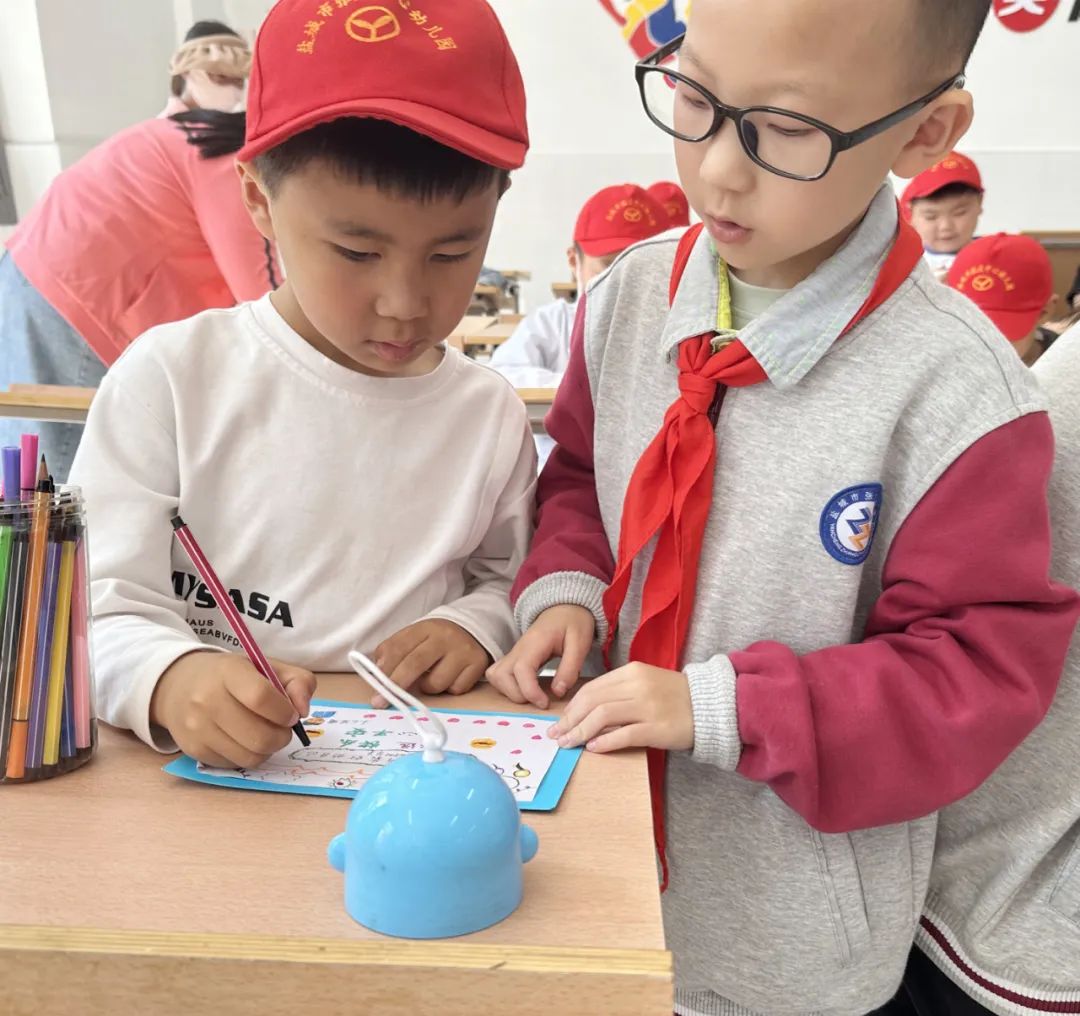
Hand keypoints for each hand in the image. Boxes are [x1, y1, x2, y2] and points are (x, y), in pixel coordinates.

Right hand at [151, 651, 315, 767]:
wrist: (179, 685)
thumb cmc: (232, 675)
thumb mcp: (266, 666)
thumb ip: (297, 681)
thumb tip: (303, 710)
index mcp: (229, 671)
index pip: (261, 697)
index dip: (284, 711)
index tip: (292, 714)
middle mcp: (207, 700)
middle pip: (259, 736)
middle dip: (282, 737)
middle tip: (282, 728)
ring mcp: (197, 728)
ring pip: (250, 756)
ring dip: (268, 749)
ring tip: (265, 733)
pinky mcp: (193, 750)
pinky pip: (235, 764)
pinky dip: (248, 756)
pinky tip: (244, 740)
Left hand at [369, 619, 489, 706]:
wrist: (472, 630)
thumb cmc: (435, 640)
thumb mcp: (414, 638)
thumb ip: (393, 651)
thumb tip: (378, 674)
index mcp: (424, 627)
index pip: (399, 648)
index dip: (384, 670)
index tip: (375, 688)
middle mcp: (444, 637)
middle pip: (415, 664)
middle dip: (396, 685)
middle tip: (381, 702)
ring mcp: (462, 650)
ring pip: (436, 683)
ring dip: (427, 688)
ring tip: (431, 678)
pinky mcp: (477, 664)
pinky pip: (456, 689)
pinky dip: (449, 689)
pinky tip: (450, 677)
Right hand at [486, 605, 594, 708]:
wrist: (565, 608)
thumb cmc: (573, 622)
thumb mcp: (580, 643)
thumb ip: (570, 668)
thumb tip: (557, 692)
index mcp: (535, 643)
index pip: (521, 670)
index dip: (530, 691)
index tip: (545, 703)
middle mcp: (519, 648)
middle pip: (501, 676)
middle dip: (518, 695)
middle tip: (540, 700)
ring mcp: (513, 652)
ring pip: (495, 676)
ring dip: (509, 692)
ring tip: (532, 695)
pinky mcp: (513, 657)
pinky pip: (498, 674)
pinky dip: (506, 686)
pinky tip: (525, 689)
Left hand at [547, 662, 693, 753]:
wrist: (711, 705)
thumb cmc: (674, 697)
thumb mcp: (644, 684)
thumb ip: (618, 693)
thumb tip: (585, 713)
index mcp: (632, 672)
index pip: (592, 688)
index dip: (571, 706)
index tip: (560, 721)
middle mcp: (637, 686)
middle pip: (592, 701)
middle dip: (570, 720)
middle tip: (556, 736)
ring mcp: (648, 706)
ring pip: (603, 716)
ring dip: (581, 732)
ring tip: (569, 744)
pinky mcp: (657, 727)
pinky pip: (624, 734)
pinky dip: (605, 742)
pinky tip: (593, 748)